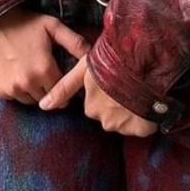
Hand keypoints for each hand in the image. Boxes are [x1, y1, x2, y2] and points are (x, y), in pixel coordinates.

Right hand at [0, 8, 90, 103]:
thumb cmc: (25, 22)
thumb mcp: (53, 26)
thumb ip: (74, 42)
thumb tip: (92, 54)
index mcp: (44, 70)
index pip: (62, 91)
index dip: (63, 85)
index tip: (61, 78)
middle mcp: (27, 83)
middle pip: (46, 98)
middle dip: (49, 89)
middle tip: (45, 74)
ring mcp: (11, 88)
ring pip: (30, 100)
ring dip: (33, 91)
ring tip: (31, 72)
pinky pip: (13, 97)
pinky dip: (16, 89)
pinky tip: (16, 73)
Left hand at [39, 57, 158, 137]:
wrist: (143, 62)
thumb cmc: (112, 60)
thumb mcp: (84, 69)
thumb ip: (64, 88)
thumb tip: (43, 106)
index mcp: (91, 106)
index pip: (95, 104)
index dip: (104, 93)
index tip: (112, 84)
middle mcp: (104, 120)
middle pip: (108, 113)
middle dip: (115, 103)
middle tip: (125, 83)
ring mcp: (123, 126)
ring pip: (124, 120)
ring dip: (129, 109)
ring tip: (137, 89)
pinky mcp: (141, 130)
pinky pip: (140, 126)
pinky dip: (143, 117)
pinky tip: (146, 100)